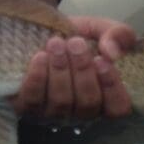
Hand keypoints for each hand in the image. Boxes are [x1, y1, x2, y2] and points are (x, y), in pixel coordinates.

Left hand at [11, 16, 135, 121]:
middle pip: (88, 103)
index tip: (102, 60)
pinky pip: (33, 100)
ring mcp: (52, 114)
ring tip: (56, 44)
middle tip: (75, 43)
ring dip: (60, 70)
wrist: (33, 33)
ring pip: (61, 102)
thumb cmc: (71, 38)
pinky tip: (39, 56)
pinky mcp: (26, 109)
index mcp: (103, 97)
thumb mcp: (97, 29)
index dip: (112, 87)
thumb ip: (117, 34)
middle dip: (82, 71)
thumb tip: (113, 53)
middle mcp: (80, 112)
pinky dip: (37, 78)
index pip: (117, 107)